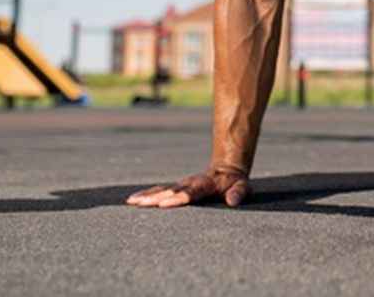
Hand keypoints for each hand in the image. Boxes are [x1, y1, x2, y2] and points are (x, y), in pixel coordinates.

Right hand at [125, 166, 251, 208]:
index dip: (178, 198)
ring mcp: (181, 184)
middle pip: (171, 191)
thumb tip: (232, 202)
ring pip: (161, 190)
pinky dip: (146, 194)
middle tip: (140, 204)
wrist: (226, 169)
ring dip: (147, 196)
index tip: (165, 204)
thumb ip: (238, 193)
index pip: (190, 193)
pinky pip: (159, 190)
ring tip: (131, 202)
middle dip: (155, 198)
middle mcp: (189, 183)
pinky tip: (132, 201)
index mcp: (205, 185)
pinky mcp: (175, 187)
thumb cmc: (234, 183)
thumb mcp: (242, 187)